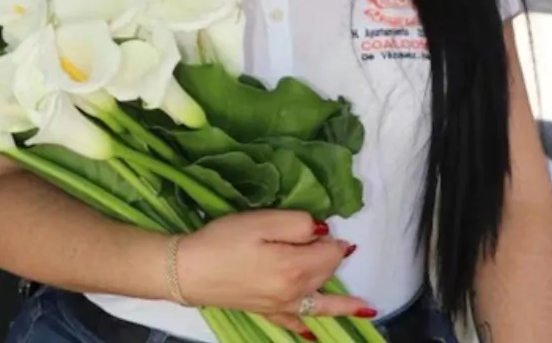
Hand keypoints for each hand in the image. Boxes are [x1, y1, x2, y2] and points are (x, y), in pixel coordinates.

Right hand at [176, 210, 375, 337]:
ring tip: (367, 310)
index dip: (329, 238)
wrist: (185, 270)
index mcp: (296, 268)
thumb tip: (324, 233)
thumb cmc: (223, 241)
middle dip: (331, 257)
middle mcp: (294, 293)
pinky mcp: (265, 312)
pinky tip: (313, 334)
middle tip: (322, 240)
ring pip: (320, 304)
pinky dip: (307, 327)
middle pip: (327, 273)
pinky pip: (293, 323)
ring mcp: (280, 307)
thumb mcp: (263, 221)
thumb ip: (300, 224)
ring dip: (344, 306)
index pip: (332, 252)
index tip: (317, 229)